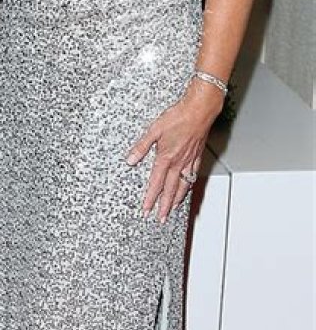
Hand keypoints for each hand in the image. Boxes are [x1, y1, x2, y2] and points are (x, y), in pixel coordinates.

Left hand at [125, 84, 221, 222]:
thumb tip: (130, 159)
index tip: (146, 210)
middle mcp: (178, 163)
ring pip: (182, 185)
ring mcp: (189, 161)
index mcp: (166, 157)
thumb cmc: (179, 117)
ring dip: (177, 200)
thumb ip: (141, 146)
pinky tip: (187, 189)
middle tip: (160, 219)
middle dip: (164, 206)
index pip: (155, 183)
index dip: (150, 198)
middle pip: (170, 190)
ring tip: (173, 209)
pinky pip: (192, 176)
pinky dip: (188, 186)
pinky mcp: (197, 157)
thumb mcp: (154, 130)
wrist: (199, 110)